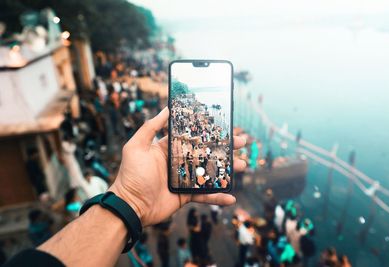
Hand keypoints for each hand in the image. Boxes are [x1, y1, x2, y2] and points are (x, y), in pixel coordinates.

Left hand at [110, 108, 245, 226]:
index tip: (223, 125)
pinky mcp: (186, 195)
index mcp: (169, 148)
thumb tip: (166, 108)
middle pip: (206, 152)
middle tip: (241, 142)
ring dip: (227, 170)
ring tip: (242, 165)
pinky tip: (231, 197)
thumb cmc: (131, 175)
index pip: (193, 136)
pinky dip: (218, 196)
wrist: (129, 206)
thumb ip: (150, 127)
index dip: (208, 131)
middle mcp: (178, 162)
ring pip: (210, 172)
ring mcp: (184, 179)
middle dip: (224, 148)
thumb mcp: (136, 146)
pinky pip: (205, 195)